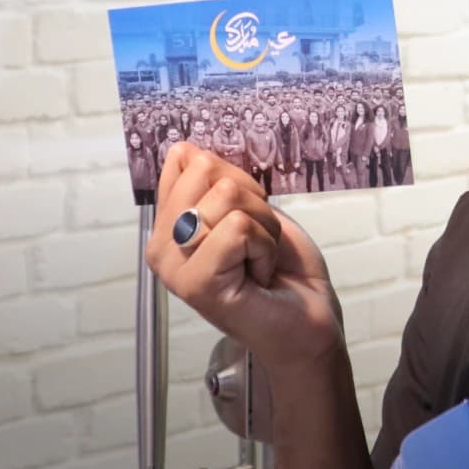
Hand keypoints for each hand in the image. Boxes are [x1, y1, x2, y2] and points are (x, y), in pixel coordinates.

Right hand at [146, 143, 345, 377]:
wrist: (307, 319)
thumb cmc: (281, 269)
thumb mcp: (249, 210)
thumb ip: (215, 181)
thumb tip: (185, 150)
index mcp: (168, 224)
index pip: (186, 159)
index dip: (233, 175)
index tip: (245, 214)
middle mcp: (161, 245)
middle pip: (205, 170)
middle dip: (251, 199)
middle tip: (255, 240)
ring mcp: (175, 267)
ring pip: (226, 196)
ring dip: (263, 225)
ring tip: (258, 257)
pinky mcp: (196, 283)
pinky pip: (239, 226)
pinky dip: (265, 245)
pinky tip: (260, 274)